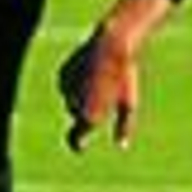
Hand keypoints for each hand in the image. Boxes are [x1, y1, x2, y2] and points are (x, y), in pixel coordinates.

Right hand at [58, 27, 140, 152]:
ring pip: (71, 100)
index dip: (77, 143)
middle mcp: (74, 106)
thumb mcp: (129, 104)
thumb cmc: (124, 77)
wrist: (111, 45)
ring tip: (102, 79)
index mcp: (90, 116)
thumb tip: (121, 146)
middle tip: (106, 95)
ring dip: (83, 95)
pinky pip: (68, 85)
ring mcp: (65, 90)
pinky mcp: (62, 75)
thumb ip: (124, 127)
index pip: (75, 138)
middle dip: (88, 109)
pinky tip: (92, 70)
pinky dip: (78, 82)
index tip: (80, 147)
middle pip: (77, 115)